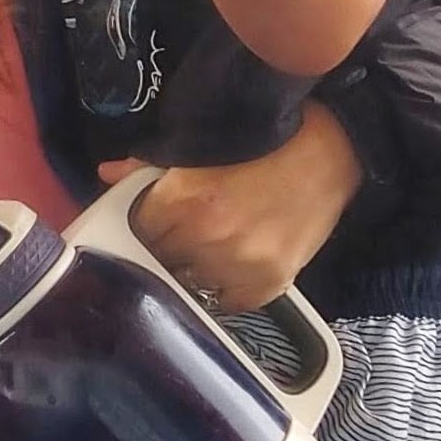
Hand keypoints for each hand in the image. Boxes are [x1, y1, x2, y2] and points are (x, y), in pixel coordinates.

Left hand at [99, 100, 361, 313]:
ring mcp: (239, 266)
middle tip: (181, 232)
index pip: (135, 232)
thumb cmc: (265, 139)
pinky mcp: (269, 284)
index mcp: (181, 201)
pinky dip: (225, 286)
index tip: (151, 222)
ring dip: (195, 268)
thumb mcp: (200, 143)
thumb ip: (147, 166)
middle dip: (165, 247)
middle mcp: (207, 239)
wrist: (333, 148)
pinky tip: (232, 263)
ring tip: (211, 246)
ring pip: (192, 284)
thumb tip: (107, 173)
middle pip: (160, 261)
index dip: (141, 226)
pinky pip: (227, 302)